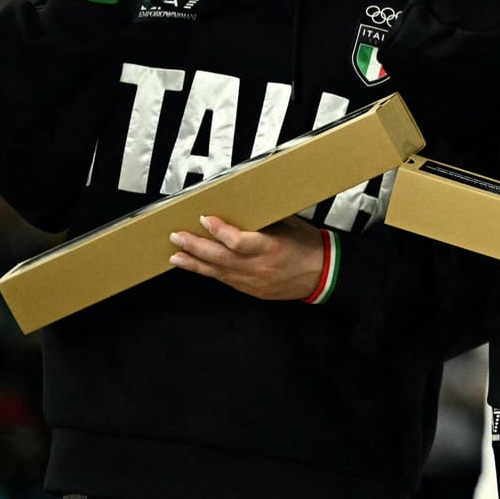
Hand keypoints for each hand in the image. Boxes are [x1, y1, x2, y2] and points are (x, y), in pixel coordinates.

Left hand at [167, 215, 328, 299]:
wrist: (323, 274)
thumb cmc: (308, 246)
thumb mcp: (289, 225)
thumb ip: (263, 221)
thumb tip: (240, 208)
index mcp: (271, 247)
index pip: (238, 241)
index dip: (219, 231)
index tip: (205, 219)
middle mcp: (259, 266)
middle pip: (220, 258)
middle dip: (195, 247)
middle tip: (177, 237)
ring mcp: (254, 281)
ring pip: (218, 272)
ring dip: (194, 263)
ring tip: (176, 256)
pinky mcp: (252, 290)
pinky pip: (226, 280)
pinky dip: (209, 272)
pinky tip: (197, 267)